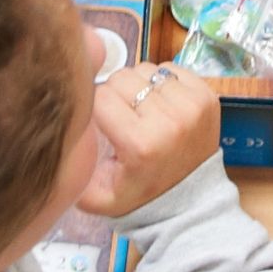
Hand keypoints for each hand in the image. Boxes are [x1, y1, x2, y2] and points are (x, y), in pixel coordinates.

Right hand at [77, 60, 220, 216]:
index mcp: (140, 144)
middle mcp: (169, 121)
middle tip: (122, 118)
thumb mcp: (96, 197)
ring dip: (139, 86)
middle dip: (116, 95)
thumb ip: (74, 167)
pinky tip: (161, 105)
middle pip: (122, 78)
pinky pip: (170, 69)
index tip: (104, 126)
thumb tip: (65, 130)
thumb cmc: (140, 197)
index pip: (101, 98)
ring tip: (142, 112)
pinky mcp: (207, 96)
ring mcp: (192, 106)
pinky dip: (161, 82)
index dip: (96, 108)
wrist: (190, 203)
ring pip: (145, 69)